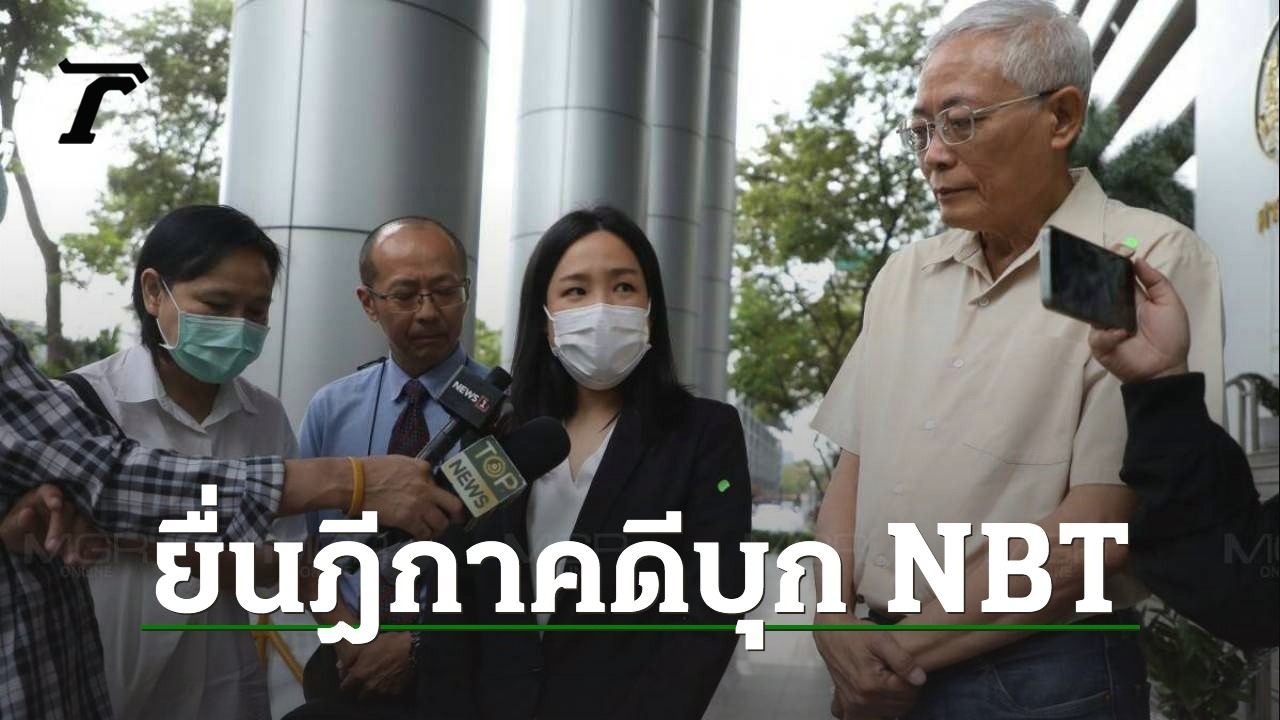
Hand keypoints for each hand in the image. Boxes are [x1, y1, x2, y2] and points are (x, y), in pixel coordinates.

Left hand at [0, 484, 106, 564]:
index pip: (50, 491)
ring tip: (71, 561)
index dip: (54, 497)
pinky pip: (98, 538)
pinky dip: (94, 551)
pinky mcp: (90, 531)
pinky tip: (85, 563)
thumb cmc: (19, 531)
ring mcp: (80, 516)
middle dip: (63, 530)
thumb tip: (27, 513)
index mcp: (44, 496)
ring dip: (81, 543)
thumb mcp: (11, 529)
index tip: (56, 506)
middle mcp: (66, 502)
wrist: (32, 543)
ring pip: (86, 524)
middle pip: (70, 510)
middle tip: (51, 549)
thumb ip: (18, 522)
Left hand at [335, 632, 411, 697]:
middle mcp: (369, 686)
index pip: (345, 688)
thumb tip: (339, 665)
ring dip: (372, 691)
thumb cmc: (389, 643)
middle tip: (364, 680)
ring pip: (372, 696)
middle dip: (359, 689)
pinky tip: (389, 680)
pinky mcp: (395, 692)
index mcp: (359, 674)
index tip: (349, 679)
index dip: (346, 683)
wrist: (413, 649)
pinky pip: (387, 695)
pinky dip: (386, 690)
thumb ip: (350, 657)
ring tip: (377, 680)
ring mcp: (382, 691)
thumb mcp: (366, 644)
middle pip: (358, 696)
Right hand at [361, 455, 464, 538]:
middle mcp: (427, 487)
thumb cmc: (371, 470)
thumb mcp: (399, 462)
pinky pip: (425, 532)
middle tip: (456, 520)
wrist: (355, 482)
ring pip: (442, 523)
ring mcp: (419, 504)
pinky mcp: (408, 519)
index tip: (439, 501)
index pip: (441, 483)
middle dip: (457, 515)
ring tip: (432, 530)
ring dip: (438, 528)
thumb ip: (414, 471)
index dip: (440, 494)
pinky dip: (424, 536)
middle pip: (454, 505)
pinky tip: (419, 536)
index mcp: (424, 469)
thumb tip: (420, 482)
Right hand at [815, 616, 925, 717]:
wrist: (832, 633)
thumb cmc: (856, 633)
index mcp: (872, 684)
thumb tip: (920, 679)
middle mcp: (861, 699)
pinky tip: (875, 701)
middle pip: (900, 706)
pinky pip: (860, 719)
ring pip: (888, 715)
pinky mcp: (845, 705)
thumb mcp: (882, 639)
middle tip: (898, 675)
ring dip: (894, 704)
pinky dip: (872, 714)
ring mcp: (852, 705)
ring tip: (890, 685)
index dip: (914, 680)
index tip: (907, 669)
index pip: (909, 693)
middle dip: (905, 692)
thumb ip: (902, 660)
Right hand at [1089, 258, 1189, 382]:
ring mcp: (1105, 325)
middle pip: (1100, 287)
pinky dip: (1109, 334)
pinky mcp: (1100, 343)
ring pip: (1092, 308)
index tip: (1121, 248)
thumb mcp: (1170, 303)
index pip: (1119, 275)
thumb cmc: (1171, 336)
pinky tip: (1122, 334)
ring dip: (1098, 304)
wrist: (1165, 368)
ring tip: (1108, 302)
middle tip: (1099, 264)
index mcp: (1132, 297)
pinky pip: (1097, 334)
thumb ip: (1156, 281)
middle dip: (1098, 275)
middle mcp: (1115, 308)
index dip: (1117, 261)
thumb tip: (1137, 259)